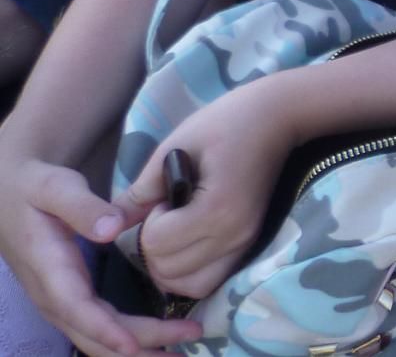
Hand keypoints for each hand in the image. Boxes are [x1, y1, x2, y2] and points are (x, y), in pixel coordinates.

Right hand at [0, 155, 200, 355]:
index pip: (76, 307)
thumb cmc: (35, 188)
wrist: (8, 195)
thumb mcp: (54, 187)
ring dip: (135, 352)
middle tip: (186, 347)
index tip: (134, 345)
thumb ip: (83, 207)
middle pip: (92, 333)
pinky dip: (126, 341)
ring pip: (94, 339)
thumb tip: (113, 229)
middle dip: (137, 347)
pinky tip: (156, 343)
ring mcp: (59, 302)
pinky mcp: (69, 300)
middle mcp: (51, 294)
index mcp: (48, 267)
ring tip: (179, 355)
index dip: (105, 329)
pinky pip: (95, 330)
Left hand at [118, 81, 298, 299]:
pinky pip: (211, 281)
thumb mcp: (174, 146)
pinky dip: (191, 272)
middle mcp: (235, 236)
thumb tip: (107, 224)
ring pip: (190, 286)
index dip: (149, 221)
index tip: (165, 196)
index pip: (157, 243)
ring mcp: (246, 244)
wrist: (280, 117)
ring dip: (170, 266)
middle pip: (169, 272)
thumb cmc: (225, 122)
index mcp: (217, 208)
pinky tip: (189, 242)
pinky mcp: (251, 246)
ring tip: (176, 231)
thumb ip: (140, 191)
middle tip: (168, 213)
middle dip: (155, 246)